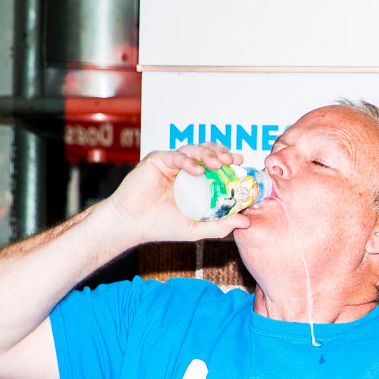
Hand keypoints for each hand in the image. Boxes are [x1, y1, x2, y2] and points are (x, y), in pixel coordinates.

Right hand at [94, 144, 254, 246]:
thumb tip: (246, 222)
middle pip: (207, 152)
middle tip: (233, 160)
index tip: (241, 163)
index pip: (216, 164)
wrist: (132, 224)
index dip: (229, 160)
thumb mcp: (197, 229)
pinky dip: (188, 161)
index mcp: (195, 180)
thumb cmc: (161, 226)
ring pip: (193, 149)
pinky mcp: (157, 161)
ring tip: (219, 163)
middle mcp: (184, 169)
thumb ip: (221, 225)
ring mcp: (171, 164)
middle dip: (222, 153)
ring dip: (208, 154)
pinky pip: (176, 156)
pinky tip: (198, 170)